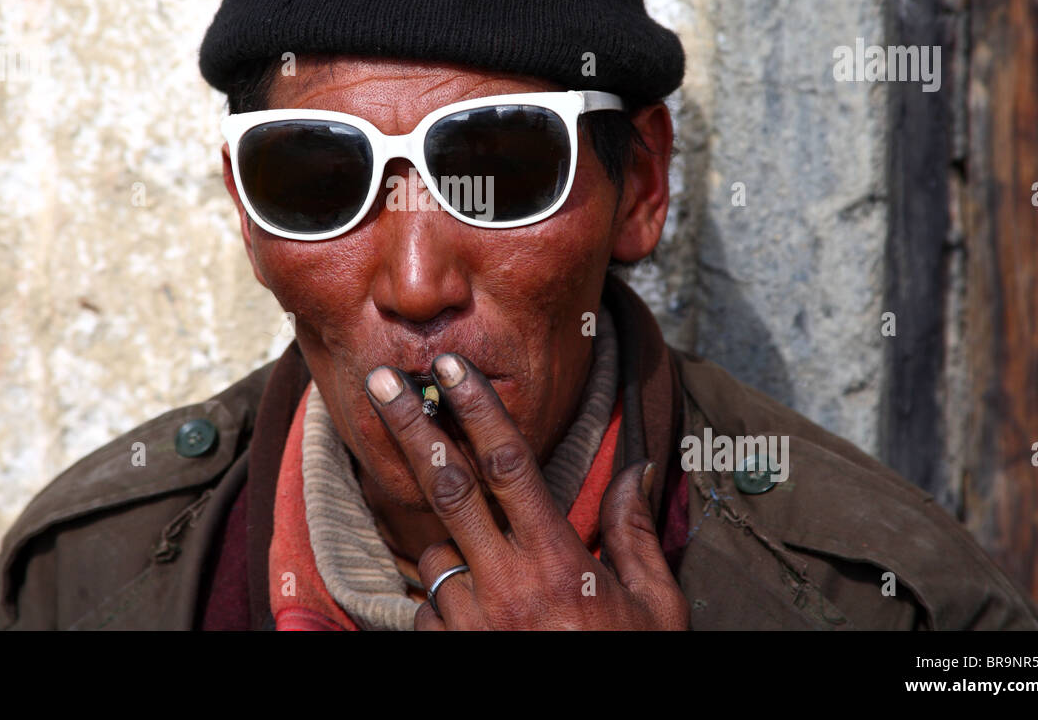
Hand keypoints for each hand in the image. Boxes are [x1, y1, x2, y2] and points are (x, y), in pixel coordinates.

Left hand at [363, 353, 689, 629]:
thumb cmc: (634, 668)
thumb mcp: (656, 606)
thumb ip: (636, 534)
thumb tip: (639, 469)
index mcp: (560, 562)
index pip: (510, 467)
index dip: (478, 410)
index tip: (451, 369)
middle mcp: (508, 585)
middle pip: (447, 488)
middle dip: (411, 428)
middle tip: (381, 383)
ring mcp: (472, 624)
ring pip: (433, 554)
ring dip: (447, 546)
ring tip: (490, 573)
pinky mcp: (450, 654)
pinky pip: (428, 610)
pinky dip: (443, 602)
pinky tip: (479, 618)